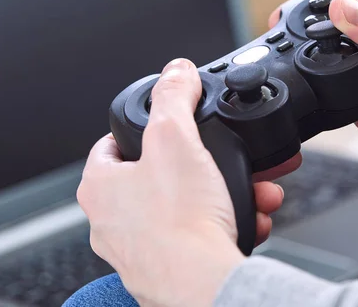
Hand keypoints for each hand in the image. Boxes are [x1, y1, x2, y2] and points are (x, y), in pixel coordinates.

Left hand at [77, 58, 300, 306]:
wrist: (204, 286)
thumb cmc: (179, 221)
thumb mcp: (177, 139)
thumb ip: (174, 98)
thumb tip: (175, 71)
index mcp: (102, 186)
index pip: (114, 144)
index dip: (144, 128)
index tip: (169, 125)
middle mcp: (112, 220)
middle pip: (163, 175)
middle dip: (206, 165)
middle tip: (228, 161)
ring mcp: (139, 247)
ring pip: (187, 205)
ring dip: (224, 193)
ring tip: (255, 190)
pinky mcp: (166, 268)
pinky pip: (198, 234)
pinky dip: (224, 223)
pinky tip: (249, 219)